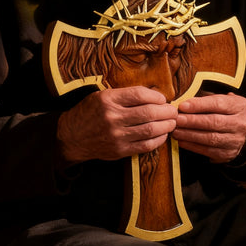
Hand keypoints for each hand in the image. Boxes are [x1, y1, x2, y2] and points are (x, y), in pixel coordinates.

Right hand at [57, 86, 177, 163]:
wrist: (72, 136)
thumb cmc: (90, 112)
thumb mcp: (103, 95)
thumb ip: (126, 95)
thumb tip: (155, 95)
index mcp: (108, 99)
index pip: (140, 95)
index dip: (157, 96)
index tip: (163, 98)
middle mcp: (112, 117)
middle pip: (149, 113)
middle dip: (167, 112)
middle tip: (173, 111)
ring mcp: (116, 136)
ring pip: (150, 130)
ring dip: (166, 126)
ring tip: (172, 122)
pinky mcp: (119, 151)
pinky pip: (145, 146)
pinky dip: (158, 140)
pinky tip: (162, 135)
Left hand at [172, 93, 245, 163]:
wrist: (236, 130)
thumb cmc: (223, 111)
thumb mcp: (220, 100)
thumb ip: (205, 100)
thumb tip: (183, 105)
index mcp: (240, 106)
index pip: (218, 104)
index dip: (199, 105)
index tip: (183, 106)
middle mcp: (241, 123)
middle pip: (215, 122)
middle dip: (193, 121)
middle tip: (177, 120)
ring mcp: (236, 140)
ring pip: (211, 138)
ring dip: (190, 135)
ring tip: (176, 131)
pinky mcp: (229, 153)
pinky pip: (208, 150)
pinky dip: (193, 146)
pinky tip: (182, 141)